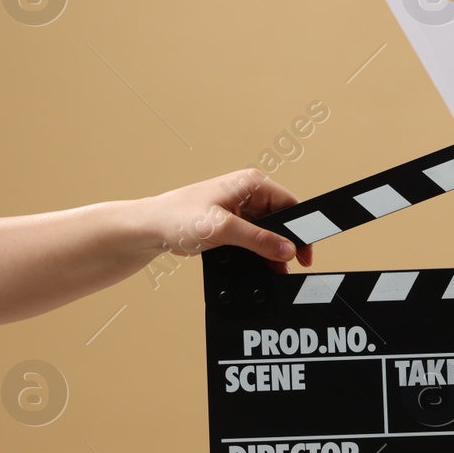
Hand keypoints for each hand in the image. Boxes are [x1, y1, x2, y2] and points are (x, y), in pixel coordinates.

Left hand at [142, 169, 313, 270]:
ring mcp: (239, 209)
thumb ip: (258, 239)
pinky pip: (254, 238)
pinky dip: (258, 253)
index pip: (290, 204)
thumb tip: (287, 249)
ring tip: (275, 269)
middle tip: (290, 265)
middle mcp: (248, 193)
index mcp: (251, 183)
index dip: (301, 229)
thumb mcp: (223, 228)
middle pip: (282, 220)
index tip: (305, 252)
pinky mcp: (231, 223)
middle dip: (286, 244)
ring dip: (272, 251)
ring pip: (269, 232)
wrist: (149, 229)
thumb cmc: (176, 217)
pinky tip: (259, 265)